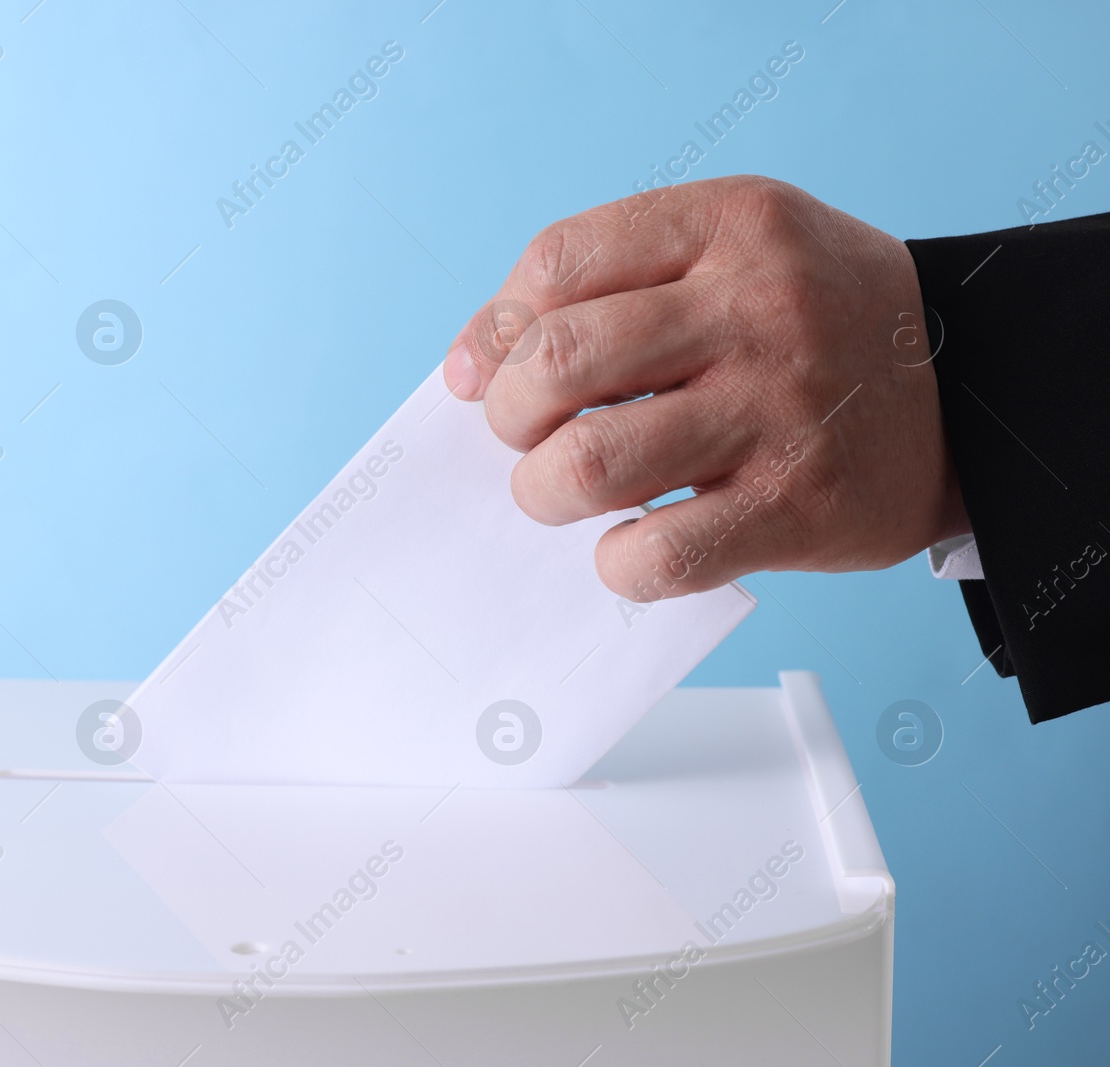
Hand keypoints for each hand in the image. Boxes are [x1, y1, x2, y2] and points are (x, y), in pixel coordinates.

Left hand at [443, 175, 968, 601]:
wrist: (969, 390)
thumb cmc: (811, 324)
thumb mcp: (730, 254)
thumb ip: (605, 285)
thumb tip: (468, 366)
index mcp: (731, 225)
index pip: (557, 263)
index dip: (493, 330)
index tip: (480, 377)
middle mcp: (760, 306)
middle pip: (557, 362)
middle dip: (507, 417)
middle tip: (524, 439)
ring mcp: (783, 408)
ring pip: (591, 465)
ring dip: (543, 493)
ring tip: (560, 493)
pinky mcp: (801, 505)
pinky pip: (659, 555)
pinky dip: (616, 564)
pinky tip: (627, 547)